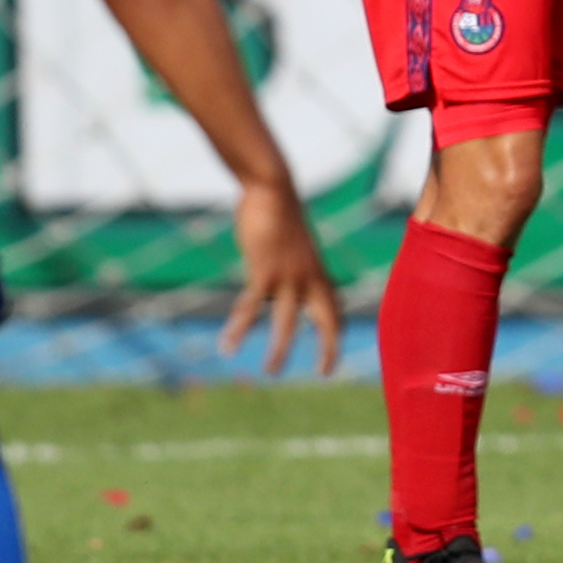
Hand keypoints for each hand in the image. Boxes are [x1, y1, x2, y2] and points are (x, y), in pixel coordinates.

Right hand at [219, 175, 344, 375]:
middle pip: (327, 319)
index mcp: (318, 273)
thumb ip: (293, 268)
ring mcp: (288, 276)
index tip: (333, 358)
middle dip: (329, 348)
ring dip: (280, 349)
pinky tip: (226, 345)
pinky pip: (250, 307)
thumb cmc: (280, 216)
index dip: (336, 335)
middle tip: (326, 373)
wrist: (273, 190)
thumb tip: (281, 284)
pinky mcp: (264, 271)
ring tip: (270, 372)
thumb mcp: (294, 247)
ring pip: (288, 322)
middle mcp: (309, 278)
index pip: (336, 311)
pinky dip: (237, 327)